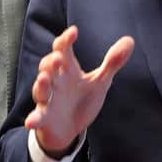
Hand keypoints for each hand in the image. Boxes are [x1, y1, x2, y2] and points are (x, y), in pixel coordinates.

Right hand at [25, 26, 133, 157]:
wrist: (69, 129)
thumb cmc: (81, 100)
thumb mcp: (100, 81)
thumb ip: (113, 62)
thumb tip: (130, 40)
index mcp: (68, 70)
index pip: (63, 50)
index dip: (66, 40)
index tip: (74, 32)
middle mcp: (55, 82)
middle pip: (48, 67)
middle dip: (51, 62)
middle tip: (59, 58)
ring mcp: (48, 100)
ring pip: (40, 89)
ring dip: (41, 84)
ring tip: (44, 79)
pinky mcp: (44, 118)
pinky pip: (37, 117)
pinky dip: (34, 119)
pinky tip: (31, 121)